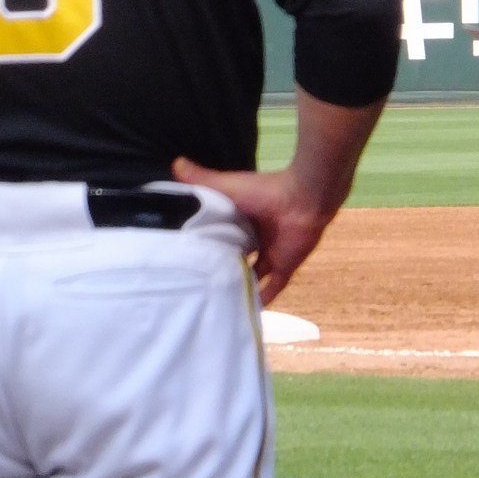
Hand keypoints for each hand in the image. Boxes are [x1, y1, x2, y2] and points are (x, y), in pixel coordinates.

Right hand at [171, 157, 338, 302]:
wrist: (303, 199)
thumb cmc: (264, 191)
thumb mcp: (228, 186)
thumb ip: (202, 179)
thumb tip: (175, 163)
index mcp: (242, 217)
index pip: (220, 234)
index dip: (205, 244)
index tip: (184, 258)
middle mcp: (255, 236)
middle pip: (235, 256)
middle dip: (220, 267)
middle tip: (195, 286)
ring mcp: (270, 253)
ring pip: (251, 274)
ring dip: (238, 285)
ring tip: (214, 303)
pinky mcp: (284, 267)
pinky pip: (271, 288)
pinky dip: (261, 300)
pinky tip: (244, 313)